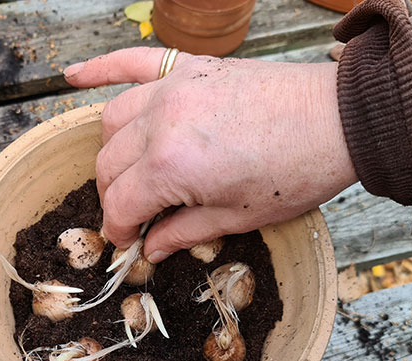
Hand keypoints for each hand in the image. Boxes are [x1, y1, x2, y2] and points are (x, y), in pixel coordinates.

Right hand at [64, 48, 356, 262]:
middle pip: (109, 164)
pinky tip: (72, 76)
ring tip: (129, 174)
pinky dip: (100, 69)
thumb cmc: (296, 172)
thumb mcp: (238, 217)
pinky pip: (132, 61)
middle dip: (114, 197)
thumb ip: (184, 232)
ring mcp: (173, 89)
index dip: (118, 229)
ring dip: (111, 152)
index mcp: (172, 166)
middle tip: (133, 216)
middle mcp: (161, 122)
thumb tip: (150, 248)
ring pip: (113, 120)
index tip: (126, 242)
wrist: (340, 119)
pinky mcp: (190, 68)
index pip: (120, 202)